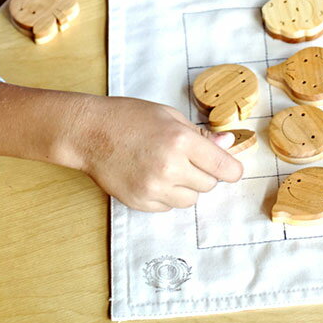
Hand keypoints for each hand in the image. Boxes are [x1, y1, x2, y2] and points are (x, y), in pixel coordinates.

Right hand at [73, 98, 242, 211]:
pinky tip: (154, 175)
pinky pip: (168, 207)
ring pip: (190, 200)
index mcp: (181, 141)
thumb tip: (228, 144)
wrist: (90, 132)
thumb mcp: (170, 116)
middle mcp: (170, 168)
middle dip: (205, 173)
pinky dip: (167, 195)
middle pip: (209, 185)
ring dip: (187, 186)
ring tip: (170, 166)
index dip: (232, 169)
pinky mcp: (140, 202)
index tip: (231, 168)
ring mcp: (153, 188)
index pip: (224, 168)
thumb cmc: (130, 117)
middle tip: (190, 158)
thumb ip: (201, 135)